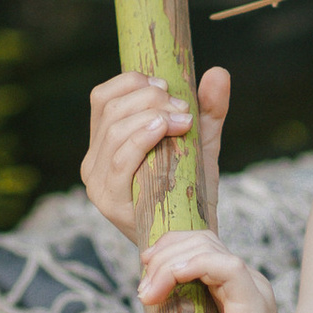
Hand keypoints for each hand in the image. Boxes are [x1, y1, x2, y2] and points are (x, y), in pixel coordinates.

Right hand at [83, 65, 226, 238]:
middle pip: (110, 109)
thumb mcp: (200, 145)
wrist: (193, 240)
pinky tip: (164, 128)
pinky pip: (120, 160)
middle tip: (183, 108)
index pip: (103, 98)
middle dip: (149, 99)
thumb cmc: (192, 193)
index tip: (167, 87)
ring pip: (114, 131)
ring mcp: (97, 183)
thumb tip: (218, 72)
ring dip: (151, 115)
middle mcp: (93, 162)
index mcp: (104, 144)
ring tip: (182, 120)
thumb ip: (209, 111)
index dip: (132, 82)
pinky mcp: (108, 200)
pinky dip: (141, 137)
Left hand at [130, 228, 300, 312]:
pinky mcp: (255, 303)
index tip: (143, 278)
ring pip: (208, 247)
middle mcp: (243, 284)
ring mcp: (252, 290)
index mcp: (230, 291)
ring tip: (148, 293)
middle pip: (200, 239)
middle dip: (162, 253)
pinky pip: (226, 266)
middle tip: (142, 289)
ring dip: (169, 262)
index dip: (166, 252)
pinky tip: (169, 280)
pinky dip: (193, 264)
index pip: (198, 247)